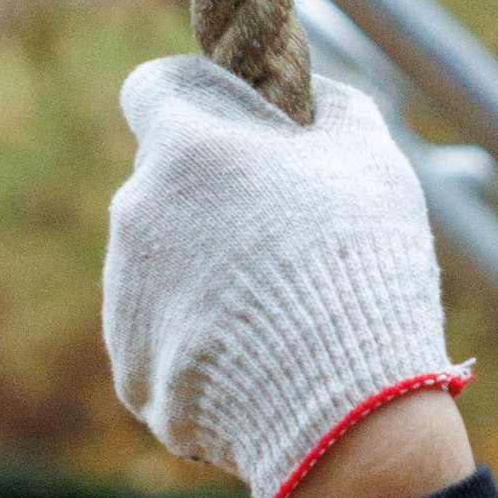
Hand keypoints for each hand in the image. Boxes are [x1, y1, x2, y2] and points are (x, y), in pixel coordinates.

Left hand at [103, 56, 464, 497]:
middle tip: (284, 239)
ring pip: (159, 267)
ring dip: (205, 277)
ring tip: (280, 319)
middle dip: (212, 202)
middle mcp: (135, 214)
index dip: (197, 100)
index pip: (153, 88)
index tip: (235, 125)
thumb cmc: (360, 268)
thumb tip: (309, 95)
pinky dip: (202, 348)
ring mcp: (125, 297)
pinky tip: (260, 367)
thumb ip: (331, 108)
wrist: (341, 409)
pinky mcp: (132, 372)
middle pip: (163, 187)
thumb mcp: (372, 160)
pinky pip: (164, 342)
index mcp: (186, 148)